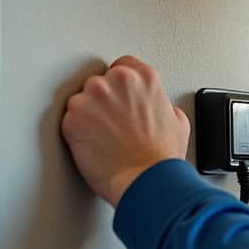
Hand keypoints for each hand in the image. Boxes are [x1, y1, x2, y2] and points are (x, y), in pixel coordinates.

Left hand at [61, 55, 189, 207]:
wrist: (146, 182)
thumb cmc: (161, 159)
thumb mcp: (178, 123)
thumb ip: (162, 104)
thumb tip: (157, 107)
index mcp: (144, 78)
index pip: (122, 66)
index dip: (121, 87)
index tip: (120, 100)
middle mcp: (117, 81)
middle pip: (100, 82)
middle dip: (104, 101)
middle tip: (113, 124)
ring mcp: (92, 97)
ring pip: (82, 99)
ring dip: (89, 115)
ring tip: (104, 137)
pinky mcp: (73, 117)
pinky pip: (70, 119)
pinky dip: (77, 132)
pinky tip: (94, 145)